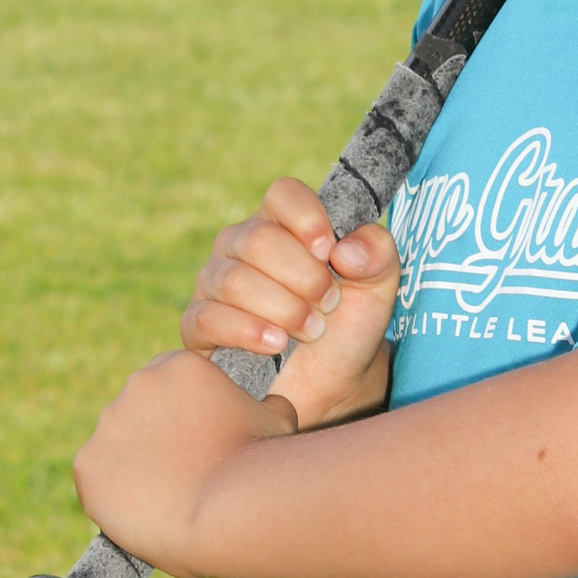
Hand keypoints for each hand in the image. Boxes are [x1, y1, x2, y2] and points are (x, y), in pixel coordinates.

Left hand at [74, 349, 275, 575]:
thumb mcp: (278, 419)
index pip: (169, 382)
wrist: (230, 510)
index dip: (183, 414)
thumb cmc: (261, 463)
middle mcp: (137, 385)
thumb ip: (268, 404)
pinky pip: (97, 480)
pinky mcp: (87, 466)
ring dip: (136, 466)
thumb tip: (272, 403)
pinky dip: (115, 495)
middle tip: (184, 472)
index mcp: (180, 365)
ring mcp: (108, 425)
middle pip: (139, 411)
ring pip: (117, 446)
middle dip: (156, 437)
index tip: (197, 440)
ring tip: (168, 497)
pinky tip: (145, 511)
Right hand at [183, 179, 400, 428]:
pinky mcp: (199, 324)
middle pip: (258, 239)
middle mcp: (242, 244)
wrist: (332, 383)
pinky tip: (276, 345)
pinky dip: (248, 332)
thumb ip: (377, 254)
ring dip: (283, 308)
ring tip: (311, 330)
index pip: (283, 194)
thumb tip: (344, 251)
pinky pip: (208, 317)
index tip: (329, 252)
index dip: (307, 218)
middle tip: (328, 304)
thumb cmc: (348, 324)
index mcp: (284, 223)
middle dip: (303, 277)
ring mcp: (214, 282)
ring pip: (234, 280)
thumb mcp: (379, 287)